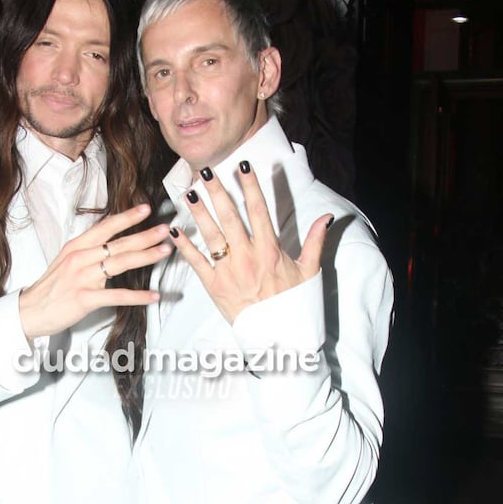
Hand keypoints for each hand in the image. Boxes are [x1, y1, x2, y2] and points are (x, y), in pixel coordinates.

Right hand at [19, 204, 170, 338]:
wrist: (30, 311)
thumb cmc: (50, 288)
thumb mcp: (65, 261)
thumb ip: (86, 251)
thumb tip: (108, 244)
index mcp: (76, 247)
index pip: (106, 227)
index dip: (127, 217)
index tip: (145, 209)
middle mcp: (80, 258)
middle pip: (118, 243)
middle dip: (145, 235)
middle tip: (165, 229)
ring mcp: (83, 277)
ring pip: (121, 263)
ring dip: (146, 256)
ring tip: (164, 251)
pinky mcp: (85, 298)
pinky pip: (117, 295)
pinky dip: (138, 296)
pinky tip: (153, 295)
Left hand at [169, 163, 332, 323]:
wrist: (277, 336)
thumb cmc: (293, 303)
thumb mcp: (309, 271)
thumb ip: (315, 241)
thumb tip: (327, 217)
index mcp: (270, 251)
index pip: (259, 211)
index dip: (251, 187)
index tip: (244, 166)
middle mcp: (248, 258)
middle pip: (230, 218)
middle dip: (217, 193)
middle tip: (206, 172)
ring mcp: (229, 272)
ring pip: (211, 236)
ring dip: (198, 213)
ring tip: (188, 193)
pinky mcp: (214, 286)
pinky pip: (196, 263)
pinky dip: (184, 247)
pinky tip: (175, 230)